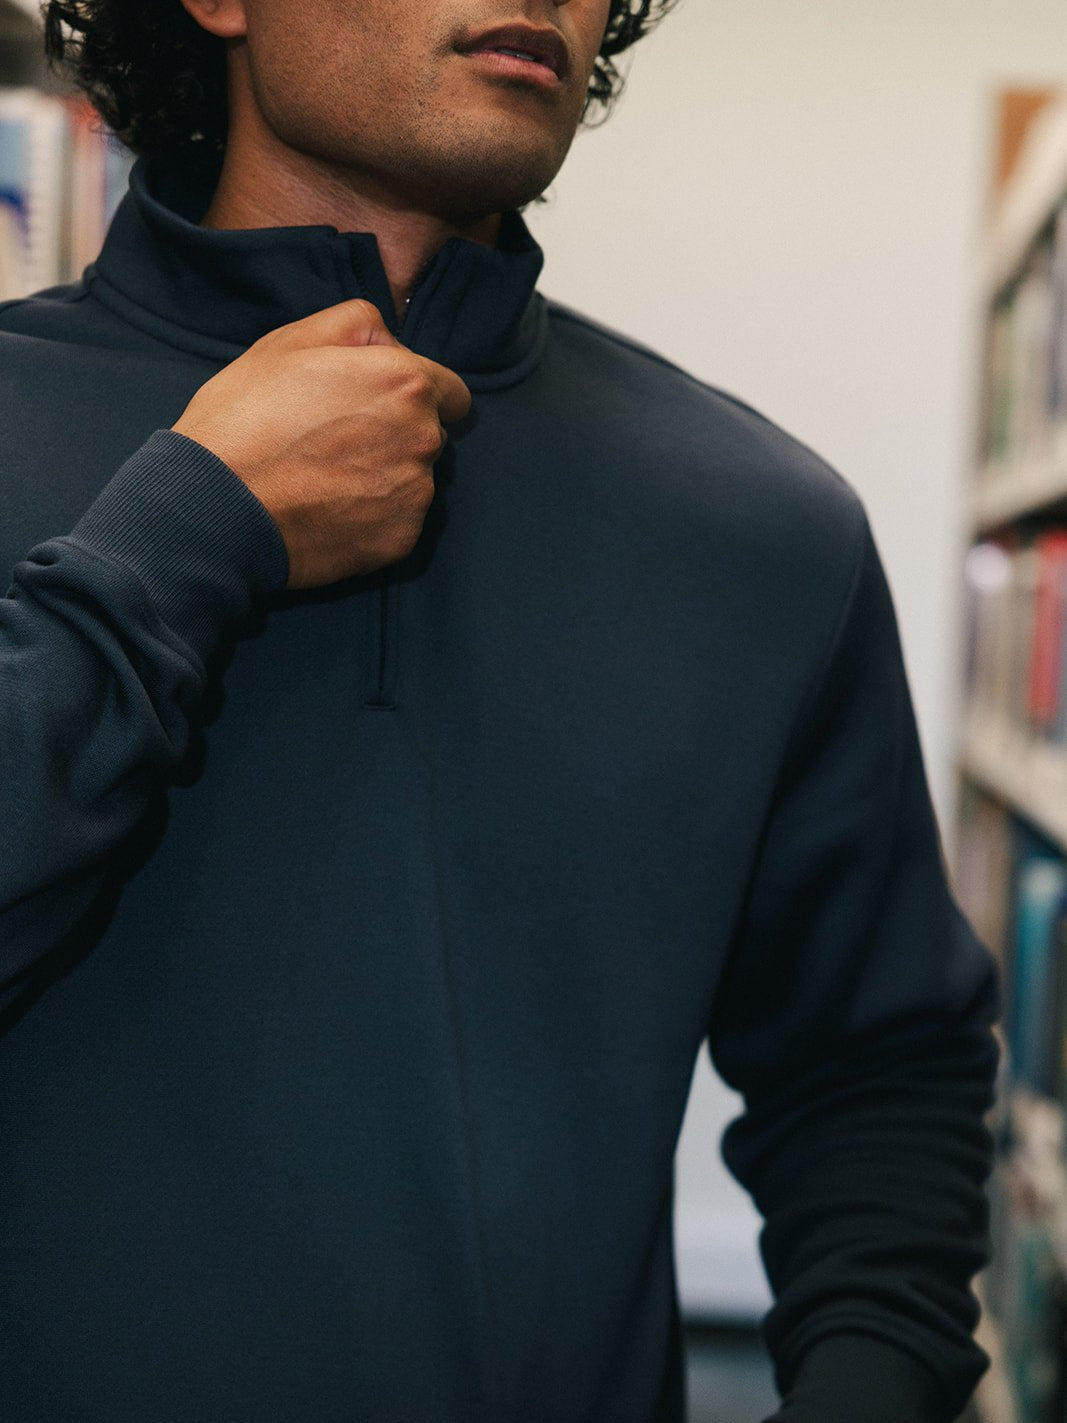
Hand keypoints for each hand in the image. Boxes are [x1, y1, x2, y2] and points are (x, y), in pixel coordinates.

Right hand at [170, 298, 470, 588]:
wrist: (216, 504)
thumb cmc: (246, 417)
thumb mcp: (291, 342)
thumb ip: (356, 326)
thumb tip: (391, 341)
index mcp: (406, 382)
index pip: (452, 393)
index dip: (415, 396)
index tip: (380, 406)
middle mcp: (424, 438)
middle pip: (432, 436)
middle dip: (398, 435)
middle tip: (337, 441)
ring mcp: (415, 494)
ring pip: (416, 480)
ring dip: (386, 477)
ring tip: (327, 477)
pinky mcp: (400, 540)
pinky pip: (399, 522)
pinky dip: (373, 518)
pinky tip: (328, 509)